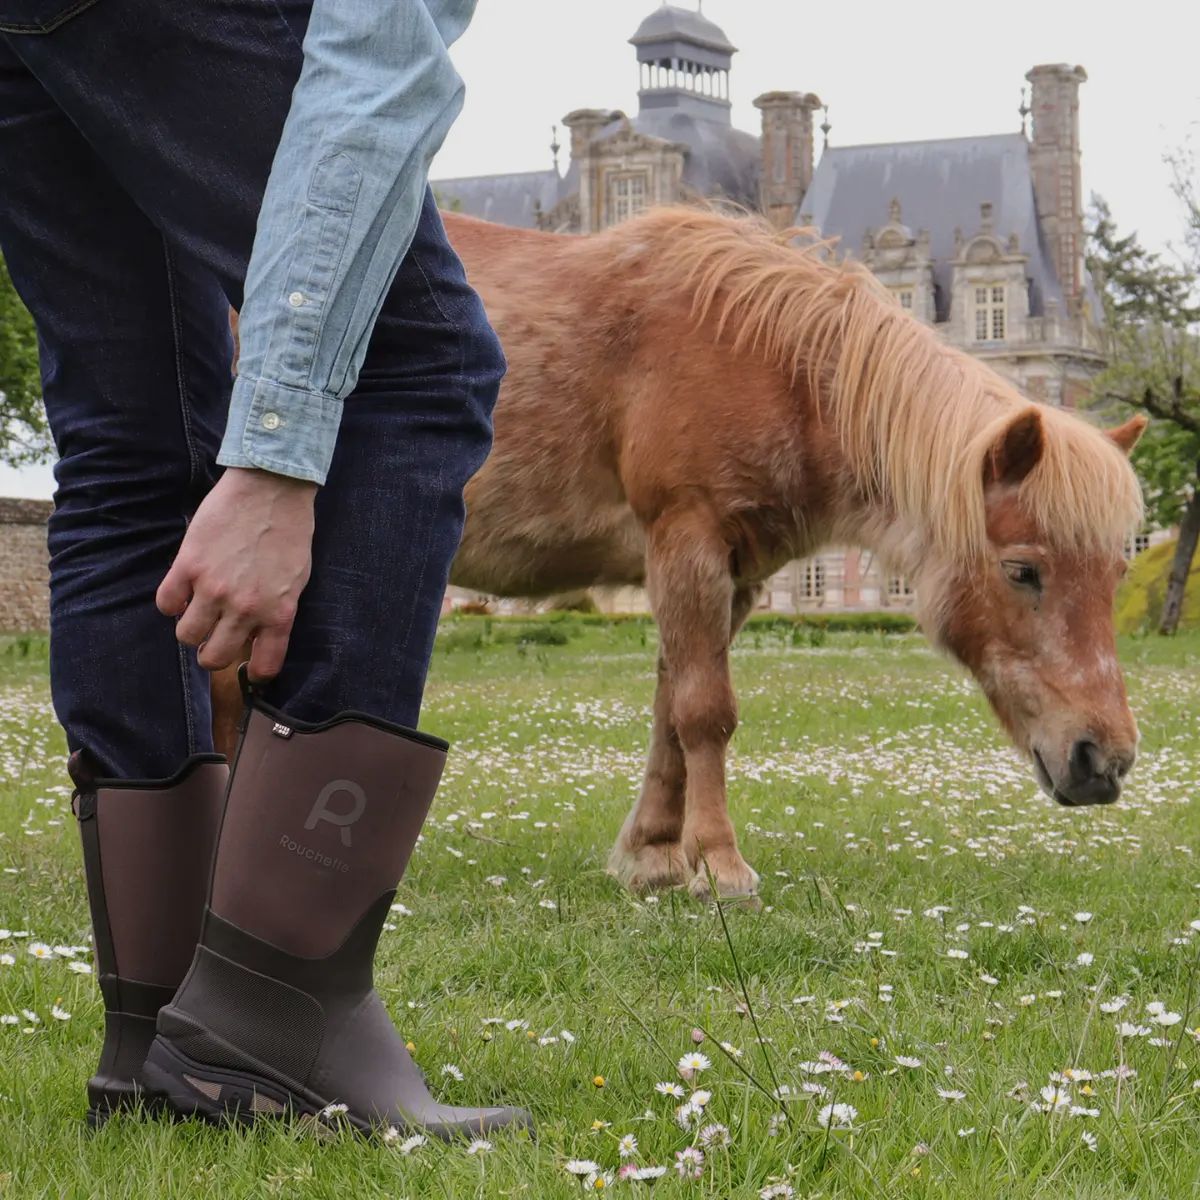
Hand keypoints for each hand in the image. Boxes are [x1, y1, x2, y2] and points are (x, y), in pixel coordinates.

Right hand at [157, 467, 316, 679]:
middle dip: (212, 653)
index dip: (254, 672)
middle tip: (213, 638)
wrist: (271, 489)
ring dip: (190, 629)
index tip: (247, 668)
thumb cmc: (289, 531)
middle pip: (214, 657)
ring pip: (186, 636)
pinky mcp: (188, 566)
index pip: (265, 665)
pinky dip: (172, 603)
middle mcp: (246, 608)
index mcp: (279, 613)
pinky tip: (183, 592)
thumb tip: (257, 635)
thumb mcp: (296, 579)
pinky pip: (166, 604)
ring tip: (197, 611)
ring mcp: (214, 589)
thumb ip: (278, 610)